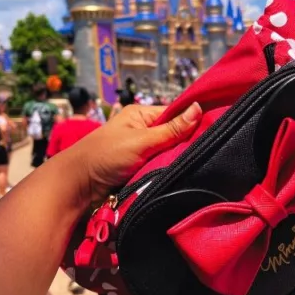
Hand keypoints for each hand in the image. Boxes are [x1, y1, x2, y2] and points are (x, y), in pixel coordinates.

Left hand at [64, 102, 201, 204]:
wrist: (79, 186)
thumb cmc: (104, 155)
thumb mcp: (140, 140)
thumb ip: (170, 130)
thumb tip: (198, 108)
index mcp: (141, 116)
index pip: (175, 114)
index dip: (193, 122)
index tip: (215, 130)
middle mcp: (142, 132)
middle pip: (174, 137)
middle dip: (187, 146)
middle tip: (208, 153)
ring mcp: (142, 153)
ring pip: (170, 156)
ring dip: (177, 163)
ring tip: (200, 167)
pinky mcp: (140, 172)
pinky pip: (161, 171)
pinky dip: (168, 175)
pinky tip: (185, 177)